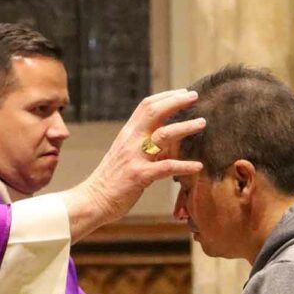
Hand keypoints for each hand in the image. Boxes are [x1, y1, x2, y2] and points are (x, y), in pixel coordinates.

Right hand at [62, 89, 204, 239]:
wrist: (92, 200)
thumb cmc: (110, 180)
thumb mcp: (124, 154)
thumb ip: (141, 143)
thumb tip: (163, 136)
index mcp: (127, 134)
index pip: (146, 106)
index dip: (166, 96)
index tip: (183, 92)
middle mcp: (130, 141)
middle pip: (154, 112)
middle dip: (176, 102)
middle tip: (195, 96)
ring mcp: (135, 158)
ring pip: (163, 135)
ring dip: (185, 127)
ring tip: (202, 123)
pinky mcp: (140, 176)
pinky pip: (166, 166)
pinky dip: (184, 165)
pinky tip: (198, 166)